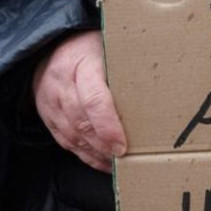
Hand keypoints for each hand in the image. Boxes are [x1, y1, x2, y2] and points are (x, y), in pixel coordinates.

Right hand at [32, 29, 126, 173]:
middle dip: (106, 146)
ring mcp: (51, 103)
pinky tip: (104, 162)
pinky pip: (66, 141)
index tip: (123, 145)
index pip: (94, 100)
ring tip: (120, 164)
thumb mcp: (108, 46)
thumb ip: (126, 65)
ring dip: (97, 154)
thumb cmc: (90, 46)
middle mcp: (62, 86)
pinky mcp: (48, 117)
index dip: (108, 126)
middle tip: (129, 159)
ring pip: (74, 136)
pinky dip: (86, 155)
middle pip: (83, 123)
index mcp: (82, 64)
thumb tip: (161, 84)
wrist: (50, 48)